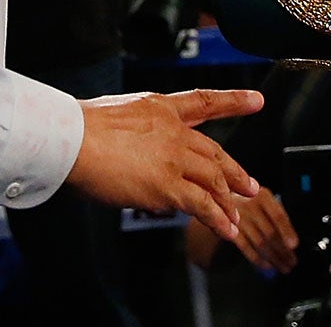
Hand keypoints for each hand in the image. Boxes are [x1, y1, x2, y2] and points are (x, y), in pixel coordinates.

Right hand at [66, 87, 263, 239]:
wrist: (74, 138)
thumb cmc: (82, 127)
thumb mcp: (118, 114)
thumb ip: (137, 133)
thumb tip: (137, 155)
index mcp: (162, 107)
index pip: (204, 102)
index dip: (234, 101)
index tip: (256, 100)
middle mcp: (174, 131)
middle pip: (214, 153)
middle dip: (235, 171)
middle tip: (250, 186)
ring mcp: (174, 158)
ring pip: (213, 180)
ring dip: (228, 201)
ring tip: (236, 217)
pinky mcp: (168, 185)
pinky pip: (202, 204)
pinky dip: (217, 218)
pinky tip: (226, 229)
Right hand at [212, 186, 299, 274]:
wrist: (224, 201)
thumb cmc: (251, 203)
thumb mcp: (265, 201)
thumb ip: (277, 215)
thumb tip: (291, 239)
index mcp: (263, 196)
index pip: (278, 216)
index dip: (287, 231)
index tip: (294, 245)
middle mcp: (250, 206)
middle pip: (270, 233)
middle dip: (283, 251)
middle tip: (292, 261)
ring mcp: (239, 219)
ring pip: (260, 243)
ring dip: (274, 258)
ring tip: (283, 266)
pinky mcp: (230, 231)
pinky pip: (247, 248)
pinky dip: (258, 259)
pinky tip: (267, 265)